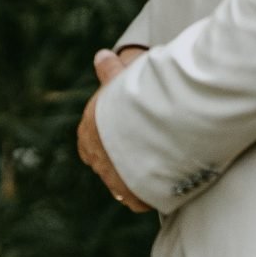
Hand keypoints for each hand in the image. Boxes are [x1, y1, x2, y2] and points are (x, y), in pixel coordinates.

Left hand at [78, 47, 152, 212]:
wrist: (155, 120)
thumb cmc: (137, 93)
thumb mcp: (122, 78)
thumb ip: (111, 70)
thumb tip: (101, 56)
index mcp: (88, 133)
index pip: (90, 143)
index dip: (108, 139)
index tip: (126, 135)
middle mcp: (96, 160)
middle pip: (108, 165)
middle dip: (124, 160)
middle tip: (148, 151)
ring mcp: (114, 181)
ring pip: (124, 184)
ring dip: (138, 177)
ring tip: (161, 165)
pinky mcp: (134, 198)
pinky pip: (141, 200)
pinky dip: (152, 195)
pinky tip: (167, 183)